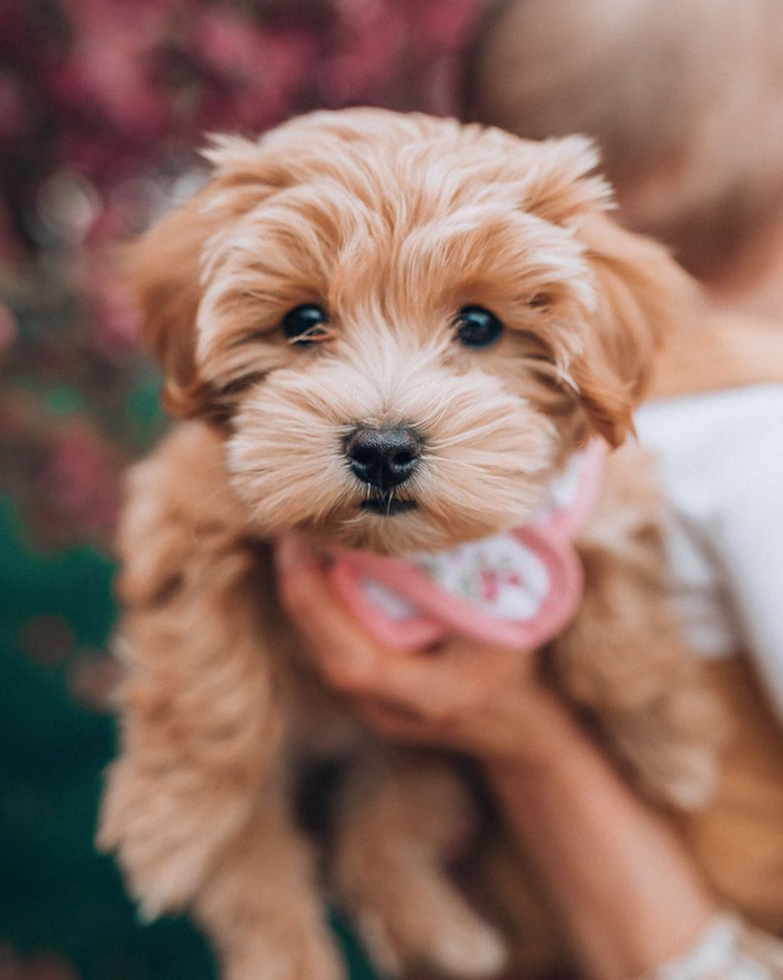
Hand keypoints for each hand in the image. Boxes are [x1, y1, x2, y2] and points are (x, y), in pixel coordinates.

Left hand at [276, 535, 568, 764]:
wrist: (515, 724)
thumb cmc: (515, 666)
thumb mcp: (505, 621)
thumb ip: (465, 581)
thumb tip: (433, 518)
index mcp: (425, 697)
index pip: (350, 660)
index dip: (316, 604)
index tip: (300, 545)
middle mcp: (383, 711)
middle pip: (320, 651)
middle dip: (299, 588)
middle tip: (292, 528)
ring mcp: (367, 707)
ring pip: (316, 648)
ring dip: (302, 594)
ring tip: (298, 539)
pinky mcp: (360, 693)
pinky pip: (326, 646)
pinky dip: (316, 606)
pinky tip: (312, 566)